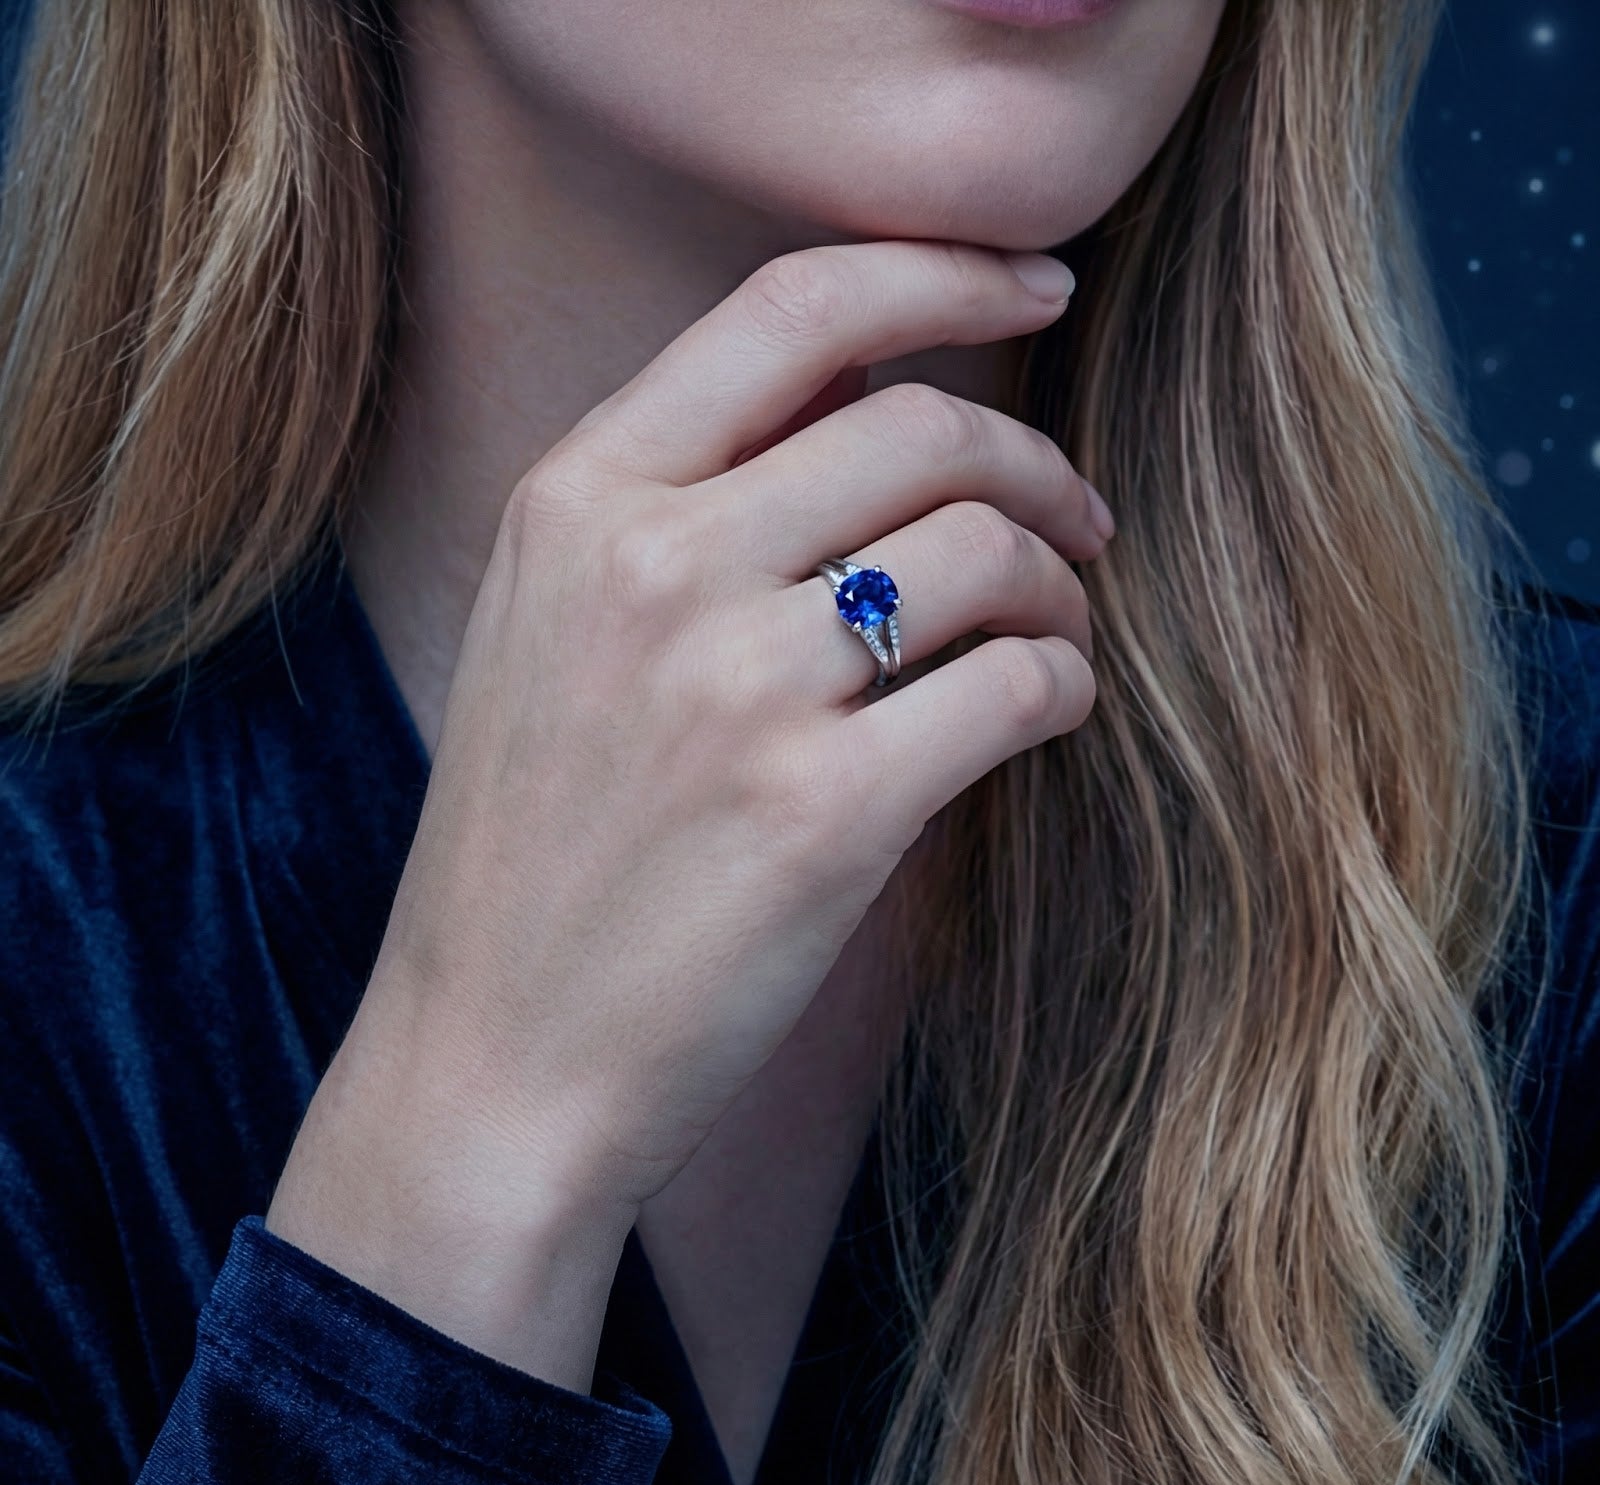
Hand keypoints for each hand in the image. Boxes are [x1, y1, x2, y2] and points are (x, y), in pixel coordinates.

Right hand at [266, 237, 1105, 1383]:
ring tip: (1057, 630)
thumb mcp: (552, 633)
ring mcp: (734, 688)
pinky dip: (1063, 685)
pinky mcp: (821, 812)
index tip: (1035, 284)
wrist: (492, 1060)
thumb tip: (875, 410)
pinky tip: (1045, 711)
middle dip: (1036, 463)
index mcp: (578, 500)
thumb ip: (682, 509)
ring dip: (1060, 581)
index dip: (940, 271)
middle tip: (1079, 519)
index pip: (789, 311)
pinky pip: (1015, 686)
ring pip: (986, 550)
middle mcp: (652, 566)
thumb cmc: (535, 852)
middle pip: (922, 427)